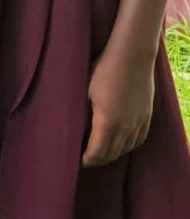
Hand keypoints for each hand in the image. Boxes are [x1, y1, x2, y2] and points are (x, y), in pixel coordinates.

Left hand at [82, 41, 161, 167]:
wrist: (132, 56)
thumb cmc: (102, 71)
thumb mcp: (84, 92)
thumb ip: (81, 114)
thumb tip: (71, 128)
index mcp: (107, 122)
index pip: (97, 152)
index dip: (87, 160)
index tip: (78, 162)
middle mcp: (126, 126)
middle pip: (113, 153)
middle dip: (99, 160)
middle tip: (87, 160)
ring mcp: (139, 121)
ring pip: (127, 148)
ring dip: (114, 154)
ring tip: (102, 155)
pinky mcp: (147, 115)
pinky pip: (140, 139)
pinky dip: (129, 146)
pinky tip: (122, 145)